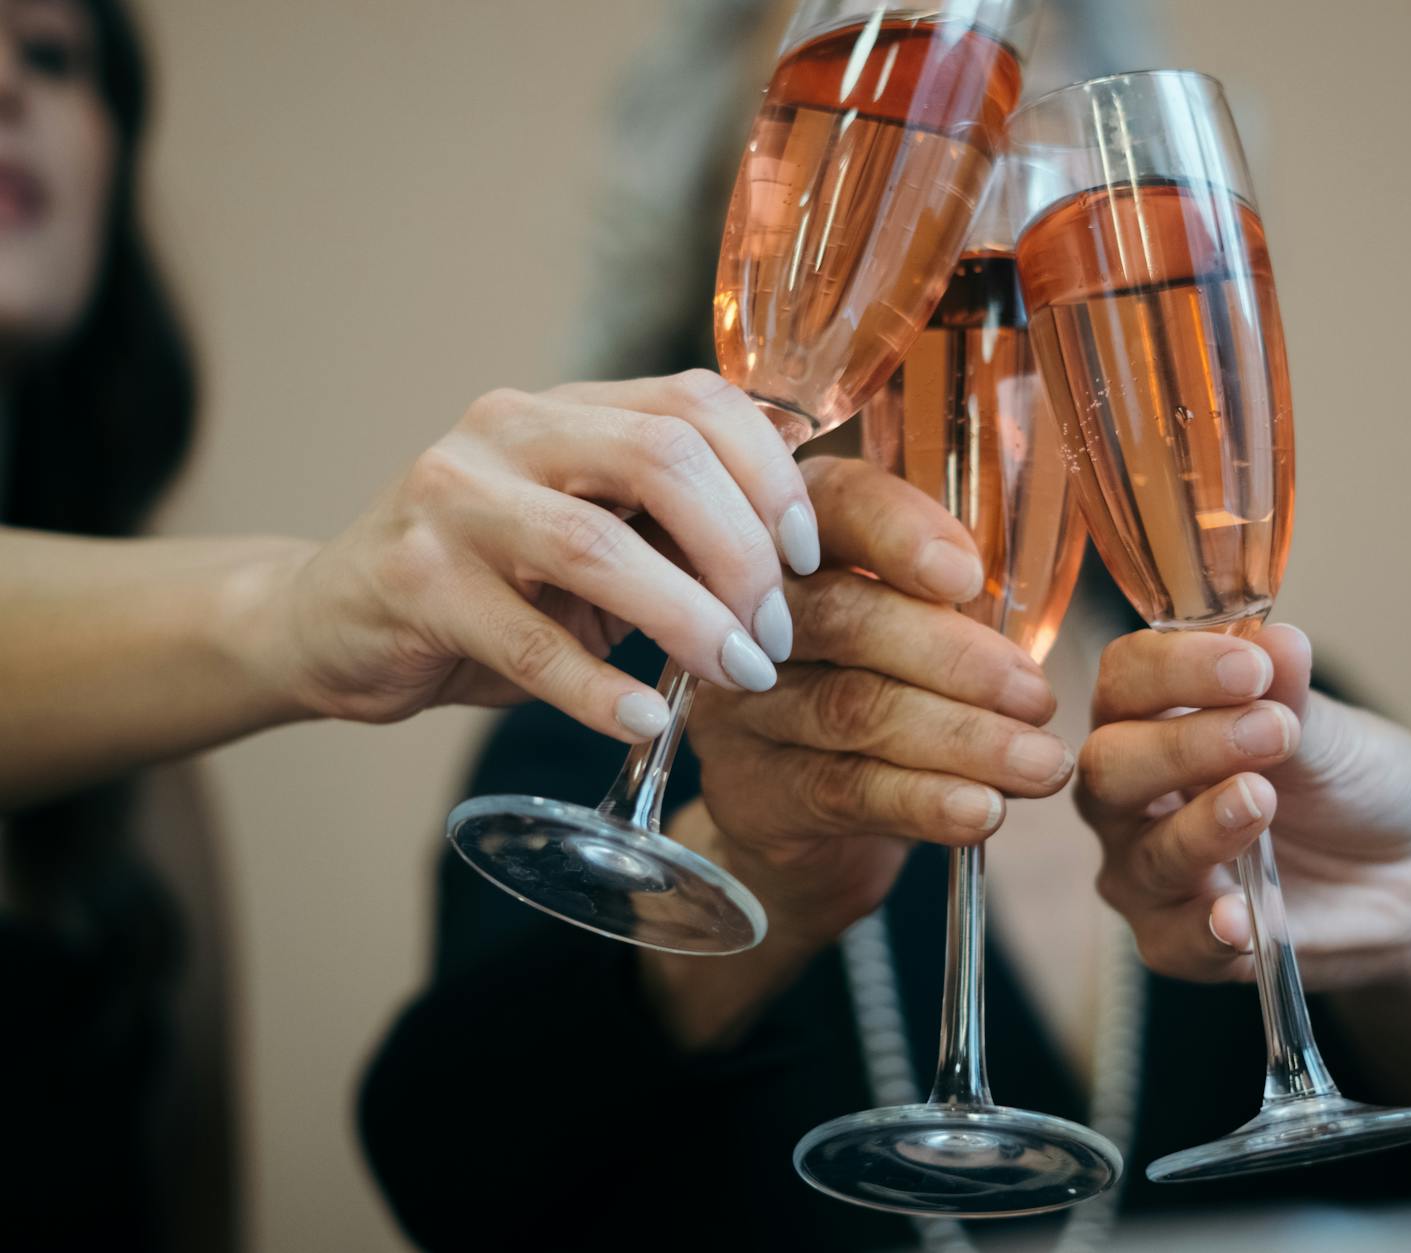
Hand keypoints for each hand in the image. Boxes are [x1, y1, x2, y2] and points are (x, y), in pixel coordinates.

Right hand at [269, 371, 820, 742]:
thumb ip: (674, 526)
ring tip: (737, 675)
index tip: (808, 558)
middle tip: (773, 634)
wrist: (334, 622)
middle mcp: (509, 429)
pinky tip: (648, 721)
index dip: (771, 476)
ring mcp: (453, 499)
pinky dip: (600, 689)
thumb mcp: (596, 537)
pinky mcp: (413, 581)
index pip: (698, 402)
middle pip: (663, 457)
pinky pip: (527, 643)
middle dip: (741, 553)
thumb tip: (799, 552)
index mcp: (570, 407)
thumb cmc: (493, 585)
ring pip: (596, 545)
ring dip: (687, 619)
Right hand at [680, 456, 1071, 948]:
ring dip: (963, 738)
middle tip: (1036, 697)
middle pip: (843, 617)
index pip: (837, 503)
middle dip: (956, 658)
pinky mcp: (750, 792)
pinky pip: (844, 791)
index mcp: (801, 538)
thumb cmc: (883, 692)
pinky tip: (983, 810)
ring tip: (1040, 764)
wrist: (809, 816)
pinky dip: (925, 800)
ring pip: (852, 709)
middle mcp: (749, 611)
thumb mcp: (918, 629)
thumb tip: (1031, 640)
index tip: (969, 577)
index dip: (900, 532)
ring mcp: (738, 704)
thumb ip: (956, 605)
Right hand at [1076, 625, 1410, 989]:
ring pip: (1140, 852)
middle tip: (1269, 735)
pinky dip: (1206, 929)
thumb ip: (1293, 696)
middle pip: (1110, 765)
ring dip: (1203, 828)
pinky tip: (1241, 916)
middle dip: (1184, 748)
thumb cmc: (1352, 783)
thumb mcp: (1335, 733)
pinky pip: (1170, 940)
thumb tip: (1279, 640)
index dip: (1176, 669)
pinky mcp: (1176, 940)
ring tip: (1262, 803)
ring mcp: (1146, 867)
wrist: (1410, 873)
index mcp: (1153, 717)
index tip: (1251, 668)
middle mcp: (1131, 792)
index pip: (1126, 679)